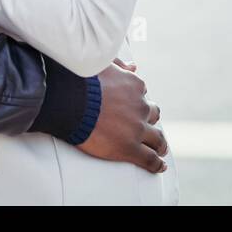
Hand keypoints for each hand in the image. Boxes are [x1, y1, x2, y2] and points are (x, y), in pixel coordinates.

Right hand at [75, 58, 168, 172]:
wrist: (71, 102)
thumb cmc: (81, 82)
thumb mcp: (102, 64)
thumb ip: (120, 64)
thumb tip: (134, 66)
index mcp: (134, 86)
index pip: (142, 94)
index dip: (137, 101)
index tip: (132, 106)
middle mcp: (140, 107)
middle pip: (152, 115)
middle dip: (150, 120)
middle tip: (148, 127)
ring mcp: (136, 128)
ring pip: (156, 138)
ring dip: (159, 144)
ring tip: (161, 149)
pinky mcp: (129, 148)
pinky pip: (149, 158)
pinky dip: (156, 164)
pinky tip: (160, 167)